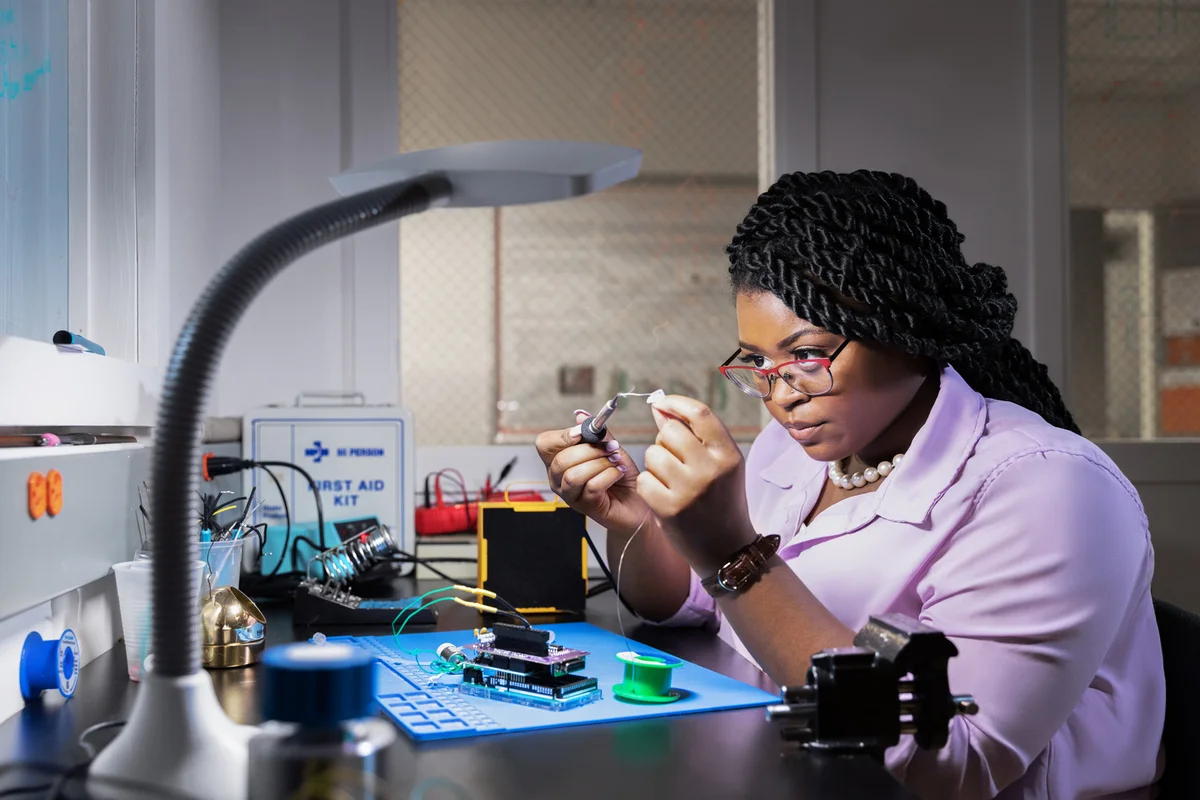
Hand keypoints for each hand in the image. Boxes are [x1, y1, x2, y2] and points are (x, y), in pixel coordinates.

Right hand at [535, 410, 648, 534]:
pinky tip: (618, 473)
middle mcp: (559, 479)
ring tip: (615, 462)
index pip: (544, 444)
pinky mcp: (585, 507)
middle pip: (560, 460)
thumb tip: (580, 415)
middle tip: (610, 448)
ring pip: (573, 475)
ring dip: (599, 464)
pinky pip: (592, 486)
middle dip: (589, 450)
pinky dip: (609, 476)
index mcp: (560, 461)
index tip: (582, 432)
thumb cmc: (621, 476)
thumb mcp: (610, 448)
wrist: (639, 501)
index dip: (562, 436)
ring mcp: (570, 495)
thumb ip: (596, 433)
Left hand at [635, 396, 757, 575]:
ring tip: (672, 480)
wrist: (726, 548)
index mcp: (728, 455)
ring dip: (655, 464)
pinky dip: (649, 486)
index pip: (699, 414)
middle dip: (664, 439)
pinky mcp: (668, 509)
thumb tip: (659, 407)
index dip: (675, 403)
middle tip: (674, 457)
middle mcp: (711, 470)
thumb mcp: (719, 463)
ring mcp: (689, 490)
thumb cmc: (721, 499)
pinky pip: (644, 479)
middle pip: (669, 431)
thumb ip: (694, 433)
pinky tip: (664, 496)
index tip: (661, 403)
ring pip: (652, 454)